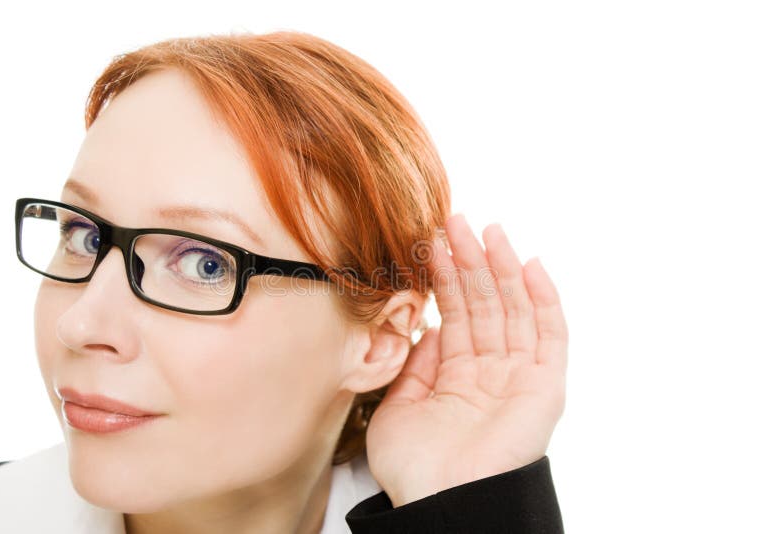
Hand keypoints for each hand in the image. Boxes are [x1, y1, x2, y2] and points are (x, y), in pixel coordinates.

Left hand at [364, 214, 568, 506]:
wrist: (440, 503)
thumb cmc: (416, 467)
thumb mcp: (399, 406)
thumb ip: (416, 362)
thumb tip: (428, 324)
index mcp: (459, 377)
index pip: (457, 314)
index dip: (446, 277)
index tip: (432, 240)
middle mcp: (492, 372)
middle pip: (485, 305)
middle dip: (471, 262)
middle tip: (456, 220)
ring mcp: (520, 377)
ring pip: (514, 310)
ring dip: (501, 268)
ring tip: (487, 230)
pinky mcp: (546, 386)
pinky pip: (550, 335)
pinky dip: (544, 299)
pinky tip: (530, 265)